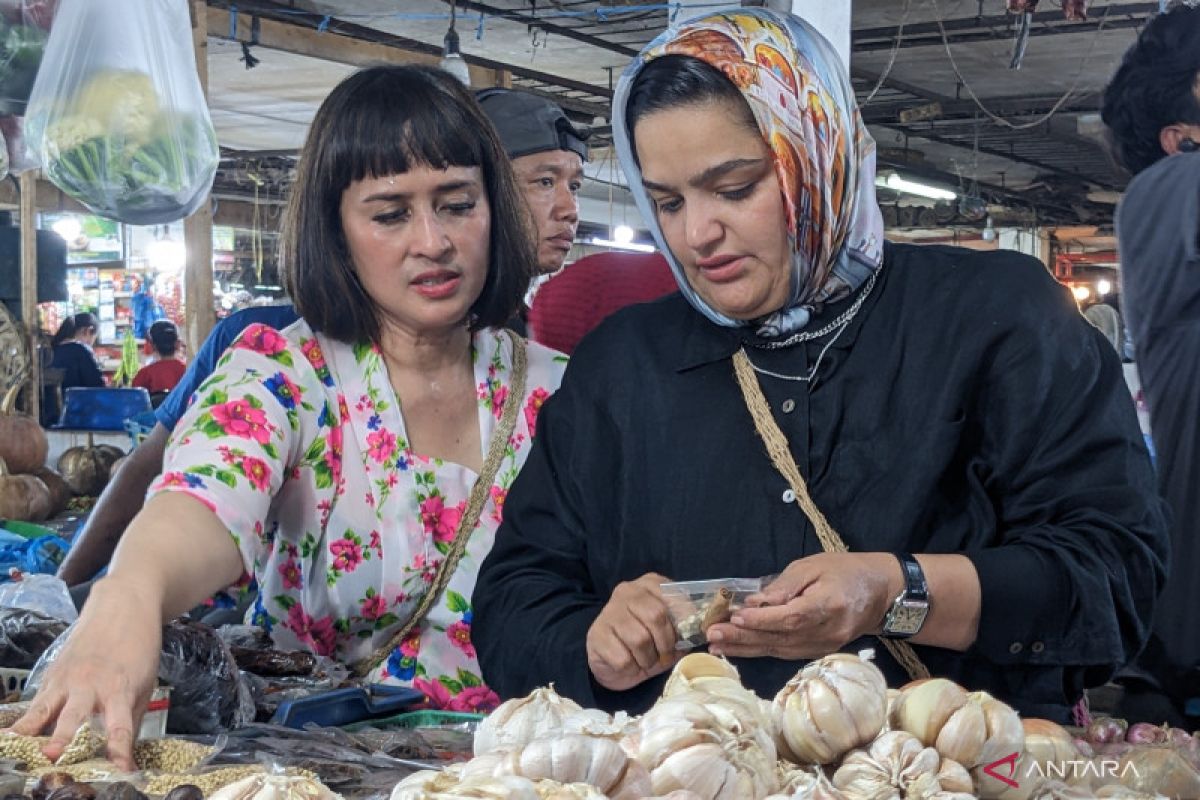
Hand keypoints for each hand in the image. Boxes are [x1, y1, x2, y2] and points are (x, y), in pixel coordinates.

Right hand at [9, 578, 161, 770]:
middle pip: (75, 716)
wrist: (124, 607)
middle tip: (53, 756)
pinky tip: (13, 736)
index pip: (121, 725)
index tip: (122, 769)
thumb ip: (131, 719)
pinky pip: (36, 701)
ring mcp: (68, 678)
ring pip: (45, 708)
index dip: (120, 749)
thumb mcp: (145, 684)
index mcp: (121, 688)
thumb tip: (123, 757)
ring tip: (19, 747)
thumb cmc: (138, 648)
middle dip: (63, 737)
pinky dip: (25, 719)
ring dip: (32, 730)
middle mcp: (91, 684)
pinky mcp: (52, 674)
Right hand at [587, 572, 681, 691]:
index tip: (686, 639)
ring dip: (649, 659)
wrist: (615, 663)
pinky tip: (630, 665)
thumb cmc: (649, 644)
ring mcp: (609, 612)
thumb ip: (685, 626)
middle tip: (665, 656)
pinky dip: (632, 668)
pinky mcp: (596, 635)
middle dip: (666, 644)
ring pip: (639, 639)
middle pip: (656, 616)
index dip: (684, 622)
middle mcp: (627, 591)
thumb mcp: (670, 631)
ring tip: (647, 662)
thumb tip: (703, 631)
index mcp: (650, 584)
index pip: (674, 597)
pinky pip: (623, 658)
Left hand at [706, 553, 900, 659]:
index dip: (762, 620)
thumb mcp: (815, 566)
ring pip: (779, 649)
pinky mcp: (818, 652)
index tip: (736, 616)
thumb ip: (785, 585)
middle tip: (712, 635)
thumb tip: (756, 602)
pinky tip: (738, 649)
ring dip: (745, 648)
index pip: (791, 617)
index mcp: (829, 605)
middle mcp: (827, 632)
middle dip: (743, 637)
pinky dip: (760, 650)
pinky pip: (785, 652)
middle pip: (780, 638)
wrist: (880, 594)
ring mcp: (824, 646)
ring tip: (717, 645)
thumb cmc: (846, 572)